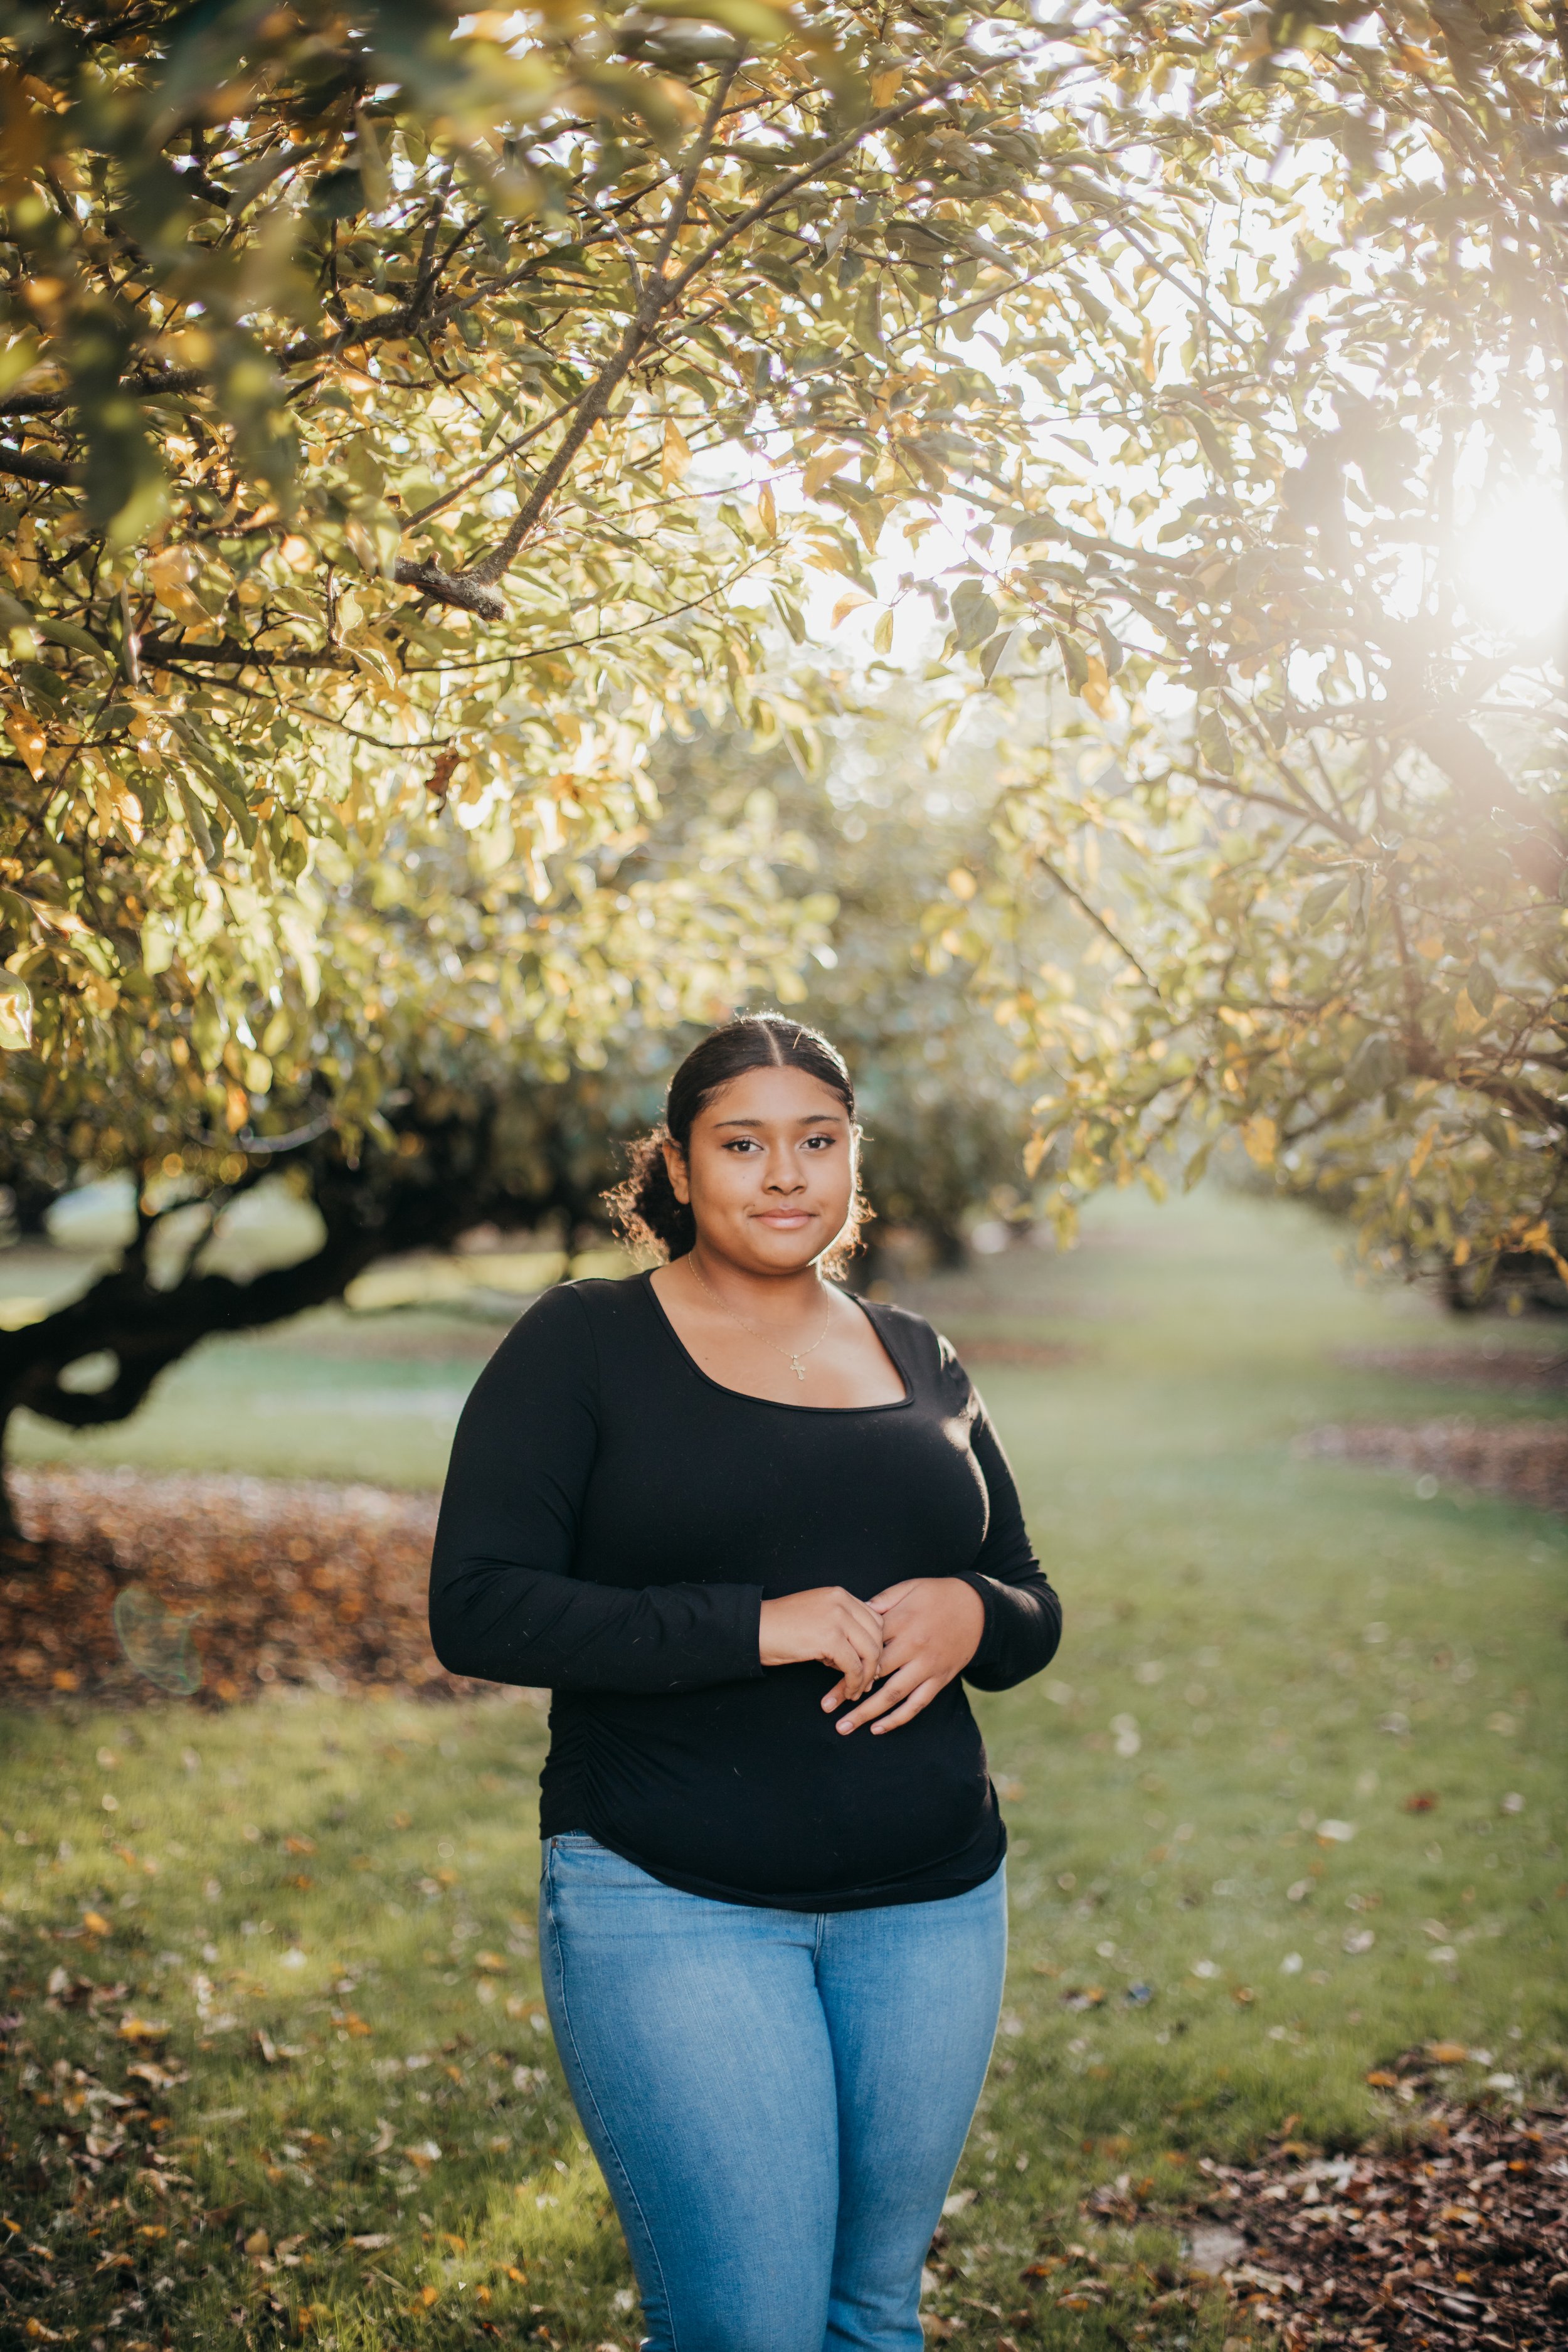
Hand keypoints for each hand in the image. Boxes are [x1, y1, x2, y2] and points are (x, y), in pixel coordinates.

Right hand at [759, 1587, 885, 1705]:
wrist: (754, 1629)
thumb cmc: (780, 1627)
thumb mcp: (816, 1615)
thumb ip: (840, 1623)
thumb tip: (860, 1650)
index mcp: (839, 1594)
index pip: (874, 1618)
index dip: (876, 1643)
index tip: (869, 1663)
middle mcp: (841, 1601)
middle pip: (877, 1634)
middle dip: (875, 1661)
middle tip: (867, 1680)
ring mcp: (836, 1618)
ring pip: (869, 1651)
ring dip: (866, 1676)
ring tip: (856, 1690)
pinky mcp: (828, 1638)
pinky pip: (853, 1666)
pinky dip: (854, 1682)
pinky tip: (848, 1691)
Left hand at [833, 1578, 984, 1735]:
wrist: (978, 1608)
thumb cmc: (938, 1594)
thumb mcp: (909, 1587)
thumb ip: (882, 1600)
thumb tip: (855, 1612)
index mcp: (902, 1621)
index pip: (865, 1645)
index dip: (844, 1658)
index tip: (823, 1668)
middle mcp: (914, 1647)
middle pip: (874, 1674)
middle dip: (848, 1692)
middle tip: (826, 1707)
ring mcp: (928, 1666)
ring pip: (893, 1695)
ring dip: (867, 1713)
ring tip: (844, 1727)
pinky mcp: (940, 1679)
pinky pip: (917, 1704)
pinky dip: (897, 1719)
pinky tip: (878, 1728)